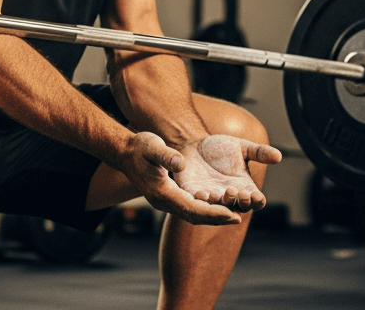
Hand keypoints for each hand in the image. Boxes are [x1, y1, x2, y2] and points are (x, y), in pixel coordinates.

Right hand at [116, 131, 263, 225]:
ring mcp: (165, 202)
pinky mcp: (168, 198)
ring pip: (191, 215)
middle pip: (193, 216)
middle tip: (239, 218)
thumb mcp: (152, 146)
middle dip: (216, 219)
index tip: (230, 214)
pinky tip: (219, 207)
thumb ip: (166, 155)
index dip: (211, 212)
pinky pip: (189, 208)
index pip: (190, 207)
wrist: (126, 153)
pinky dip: (204, 210)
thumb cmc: (140, 147)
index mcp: (161, 192)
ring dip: (212, 217)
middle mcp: (163, 201)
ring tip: (234, 216)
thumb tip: (181, 164)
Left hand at [171, 135, 282, 224]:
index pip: (255, 202)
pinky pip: (197, 203)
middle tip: (234, 190)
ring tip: (218, 192)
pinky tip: (202, 193)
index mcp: (244, 187)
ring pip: (218, 209)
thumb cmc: (221, 148)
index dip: (256, 201)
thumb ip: (259, 152)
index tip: (256, 195)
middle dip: (238, 202)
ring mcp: (212, 197)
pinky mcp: (193, 194)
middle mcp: (229, 196)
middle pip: (239, 208)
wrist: (195, 143)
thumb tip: (279, 156)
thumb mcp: (243, 147)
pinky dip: (200, 200)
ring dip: (219, 204)